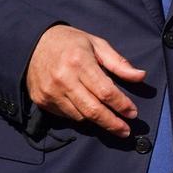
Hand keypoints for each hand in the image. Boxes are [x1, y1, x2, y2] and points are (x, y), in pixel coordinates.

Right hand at [25, 25, 145, 137]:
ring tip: (111, 121)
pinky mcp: (42, 101)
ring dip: (97, 121)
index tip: (133, 113)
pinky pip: (66, 115)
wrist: (32, 44)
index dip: (122, 104)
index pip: (105, 91)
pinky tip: (88, 111)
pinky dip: (80, 116)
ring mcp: (50, 92)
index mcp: (80, 62)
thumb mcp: (97, 44)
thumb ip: (118, 63)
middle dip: (112, 123)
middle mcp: (64, 80)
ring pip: (80, 116)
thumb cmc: (70, 42)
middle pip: (93, 110)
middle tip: (126, 131)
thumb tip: (141, 76)